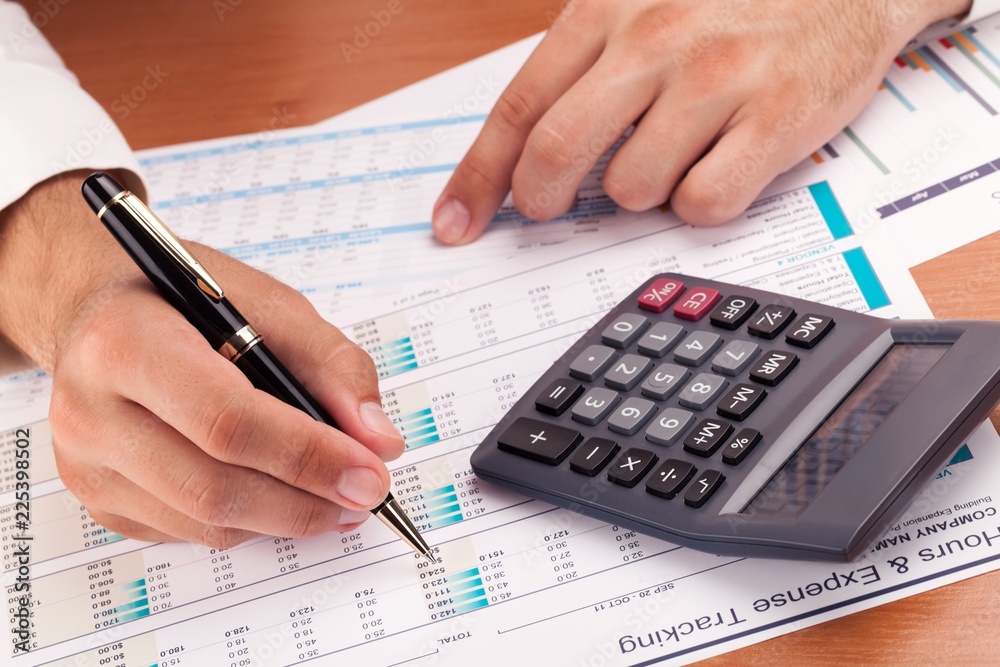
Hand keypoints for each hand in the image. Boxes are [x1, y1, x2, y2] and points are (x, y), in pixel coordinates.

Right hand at [0, 171, 404, 547]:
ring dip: (286, 517)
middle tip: (366, 495)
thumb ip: (333, 365)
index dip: (308, 455)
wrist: (99, 309)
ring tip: (335, 495)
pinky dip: (249, 521)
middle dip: (307, 500)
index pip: (227, 421)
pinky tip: (277, 492)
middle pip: (215, 486)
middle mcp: (90, 411)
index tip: (371, 471)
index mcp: (126, 344)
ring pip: (207, 521)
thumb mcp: (268, 304)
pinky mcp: (99, 499)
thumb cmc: (187, 302)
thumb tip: (380, 441)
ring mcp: (87, 464)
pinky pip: (190, 533)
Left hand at [432, 0, 972, 243]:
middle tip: (549, 209)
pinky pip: (702, 205)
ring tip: (670, 157)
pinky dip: (698, 203)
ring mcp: (716, 79)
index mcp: (607, 11)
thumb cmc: (729, 4)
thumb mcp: (639, 7)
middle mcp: (655, 41)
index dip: (477, 177)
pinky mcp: (775, 119)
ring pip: (630, 188)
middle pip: (557, 152)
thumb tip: (519, 159)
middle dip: (540, 199)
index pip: (520, 108)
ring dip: (638, 192)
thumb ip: (580, 71)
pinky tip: (718, 167)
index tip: (454, 224)